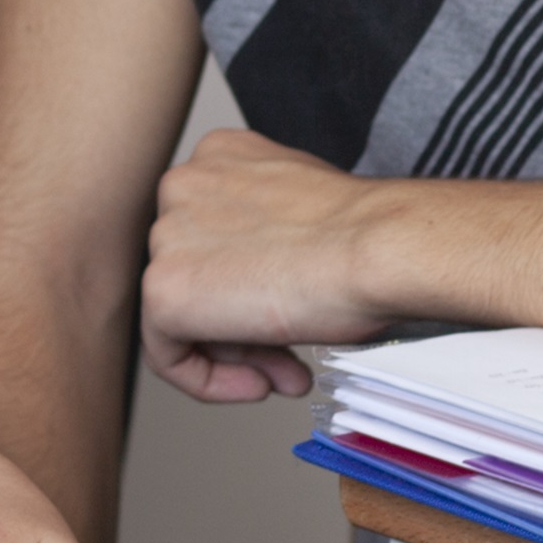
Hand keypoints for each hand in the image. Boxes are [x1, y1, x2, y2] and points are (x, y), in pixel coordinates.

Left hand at [142, 127, 382, 397]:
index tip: (287, 312)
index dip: (250, 286)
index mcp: (219, 157)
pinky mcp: (163, 289)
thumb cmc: (367, 235)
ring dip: (238, 355)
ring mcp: (166, 236)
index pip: (212, 236)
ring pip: (183, 315)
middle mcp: (181, 186)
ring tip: (287, 374)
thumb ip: (267, 239)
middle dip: (245, 328)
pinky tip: (259, 384)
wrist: (379, 249)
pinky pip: (165, 352)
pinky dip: (207, 380)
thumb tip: (257, 284)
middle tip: (289, 359)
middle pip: (197, 276)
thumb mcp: (304, 217)